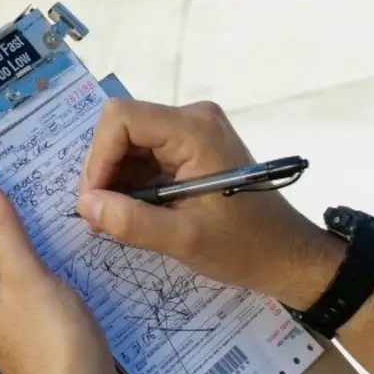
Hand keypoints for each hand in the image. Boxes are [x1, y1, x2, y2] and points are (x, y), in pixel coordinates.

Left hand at [0, 178, 135, 373]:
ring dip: (73, 283)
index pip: (3, 248)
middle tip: (83, 240)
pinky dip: (83, 307)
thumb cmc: (52, 347)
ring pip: (50, 295)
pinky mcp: (57, 354)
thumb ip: (5, 231)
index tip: (54, 215)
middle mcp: (0, 321)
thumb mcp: (27, 275)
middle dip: (55, 258)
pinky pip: (67, 318)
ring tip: (96, 269)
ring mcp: (29, 340)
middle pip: (28, 271)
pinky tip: (102, 301)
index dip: (29, 230)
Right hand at [77, 99, 344, 308]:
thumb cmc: (245, 247)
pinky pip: (144, 155)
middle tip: (100, 216)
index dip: (99, 157)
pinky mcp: (190, 147)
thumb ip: (131, 221)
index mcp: (194, 130)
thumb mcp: (184, 240)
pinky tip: (132, 212)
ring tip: (115, 220)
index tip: (94, 200)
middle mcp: (191, 118)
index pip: (121, 119)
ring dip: (114, 181)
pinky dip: (130, 183)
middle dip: (103, 172)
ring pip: (128, 143)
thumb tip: (84, 205)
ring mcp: (191, 131)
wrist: (288, 255)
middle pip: (121, 129)